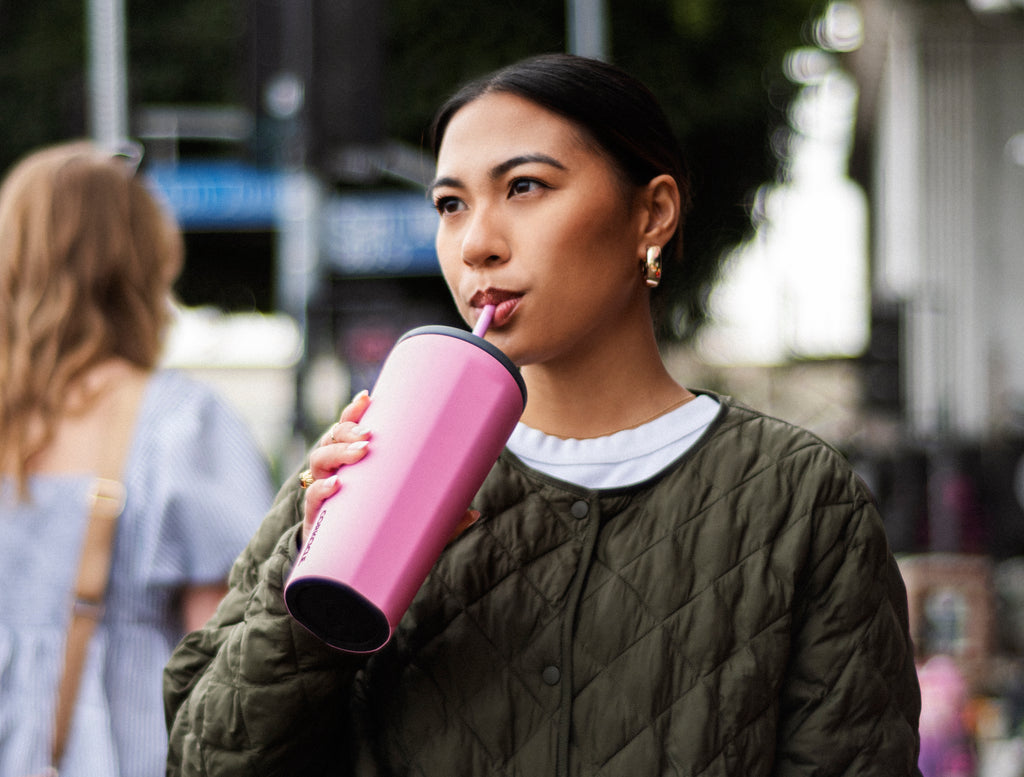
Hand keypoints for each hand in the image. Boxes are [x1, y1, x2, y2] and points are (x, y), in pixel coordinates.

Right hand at [299, 390, 480, 546]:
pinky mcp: (316, 520)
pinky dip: (321, 490)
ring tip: (360, 453)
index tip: (367, 398)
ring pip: (319, 461)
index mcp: (354, 464)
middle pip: (331, 438)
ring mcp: (323, 494)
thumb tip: (475, 512)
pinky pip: (312, 499)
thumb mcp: (414, 520)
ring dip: (337, 451)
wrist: (351, 573)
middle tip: (369, 435)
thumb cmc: (382, 535)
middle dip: (348, 430)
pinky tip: (337, 485)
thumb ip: (440, 517)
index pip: (347, 429)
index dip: (353, 412)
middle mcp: (335, 473)